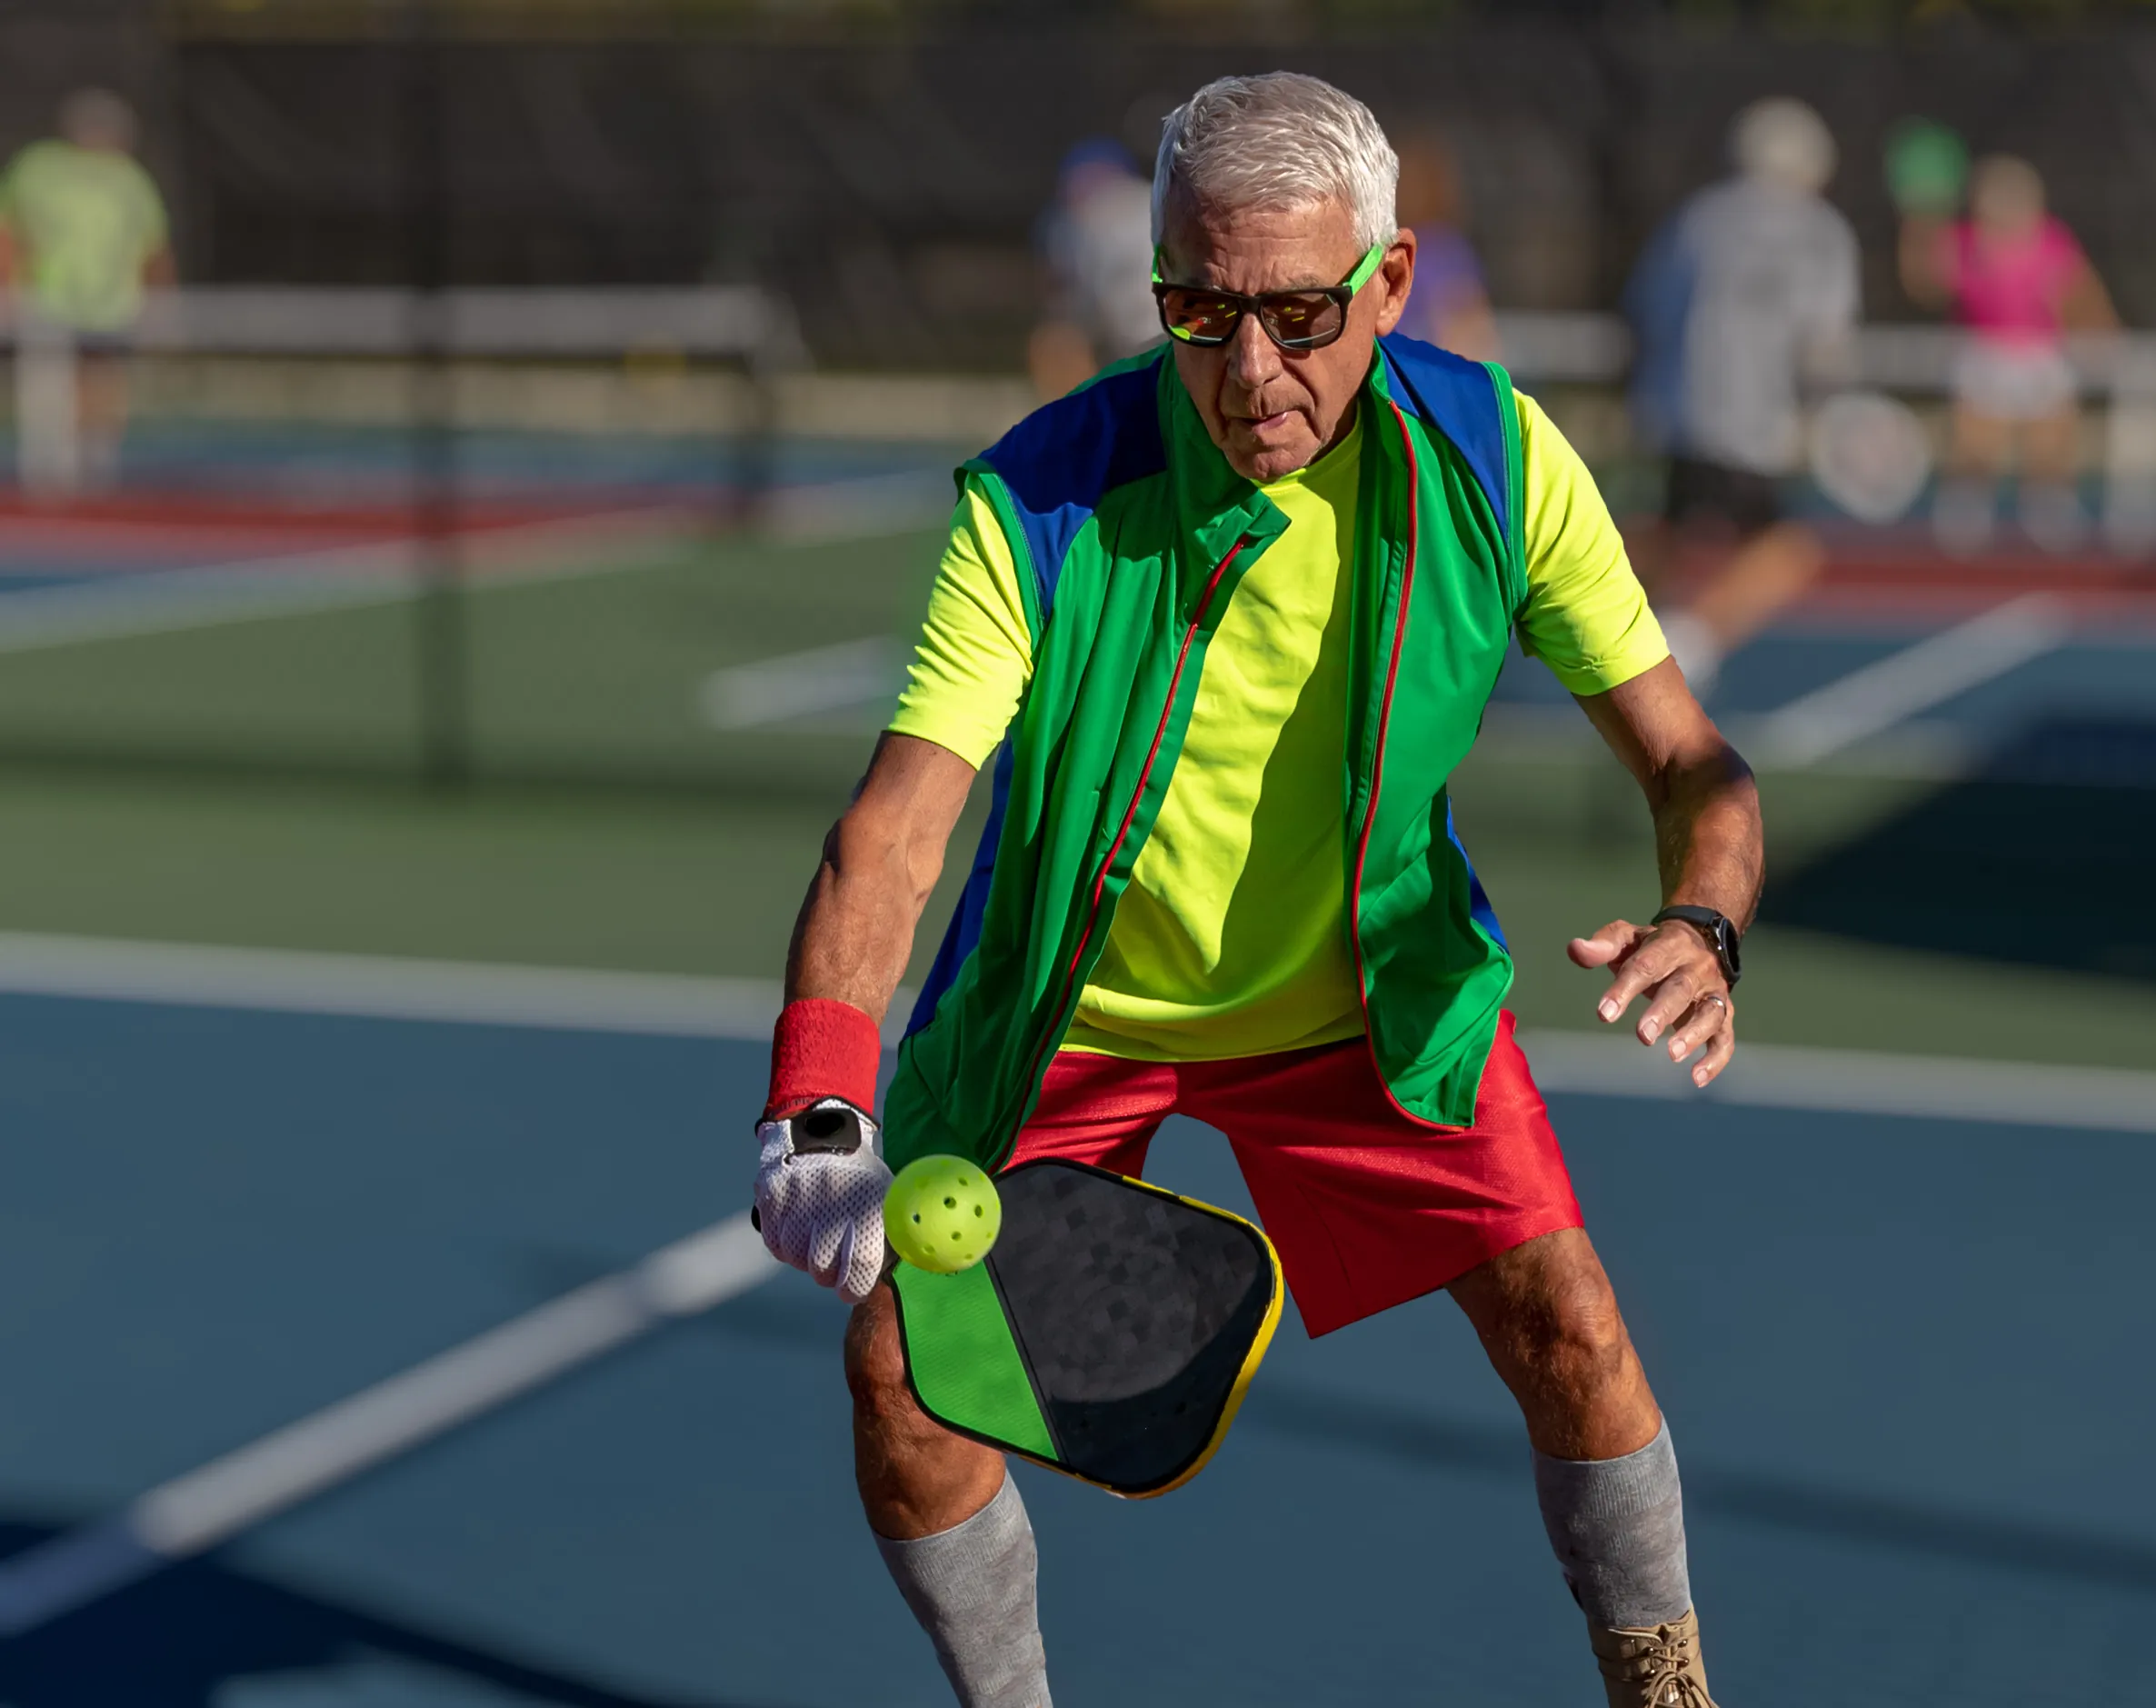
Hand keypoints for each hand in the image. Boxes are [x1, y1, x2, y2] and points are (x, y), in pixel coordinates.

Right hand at [754, 1102, 891, 1304]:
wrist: (822, 1129)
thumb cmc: (859, 1178)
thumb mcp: (884, 1199)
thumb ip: (889, 1239)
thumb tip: (888, 1281)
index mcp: (868, 1204)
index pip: (861, 1265)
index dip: (854, 1288)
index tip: (851, 1291)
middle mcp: (833, 1201)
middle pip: (823, 1268)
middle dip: (829, 1276)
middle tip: (833, 1266)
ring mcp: (799, 1197)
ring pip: (796, 1258)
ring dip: (805, 1258)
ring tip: (815, 1238)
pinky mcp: (773, 1194)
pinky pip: (774, 1242)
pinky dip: (785, 1245)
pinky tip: (797, 1229)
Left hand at [1568, 918, 1735, 1087]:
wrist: (1700, 939)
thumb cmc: (1652, 946)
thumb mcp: (1628, 937)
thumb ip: (1603, 945)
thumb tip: (1575, 949)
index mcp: (1669, 945)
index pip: (1646, 965)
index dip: (1625, 988)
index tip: (1605, 1012)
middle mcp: (1696, 967)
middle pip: (1681, 988)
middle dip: (1662, 1012)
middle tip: (1643, 1036)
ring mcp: (1713, 991)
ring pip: (1711, 1012)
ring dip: (1694, 1034)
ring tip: (1672, 1054)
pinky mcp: (1725, 1013)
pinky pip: (1726, 1037)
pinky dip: (1716, 1059)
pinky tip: (1697, 1078)